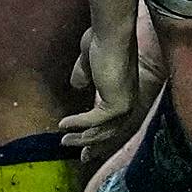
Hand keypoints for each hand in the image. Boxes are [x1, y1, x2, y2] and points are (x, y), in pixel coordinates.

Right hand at [59, 26, 138, 159]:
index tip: (85, 147)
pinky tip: (63, 124)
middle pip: (110, 133)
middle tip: (80, 158)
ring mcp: (124, 104)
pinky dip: (78, 124)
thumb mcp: (88, 61)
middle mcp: (127, 101)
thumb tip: (78, 86)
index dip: (98, 135)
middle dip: (93, 145)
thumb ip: (84, 74)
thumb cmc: (100, 40)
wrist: (110, 33)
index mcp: (123, 92)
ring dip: (82, 138)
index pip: (112, 122)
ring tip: (64, 141)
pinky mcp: (116, 104)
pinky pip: (93, 121)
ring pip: (102, 131)